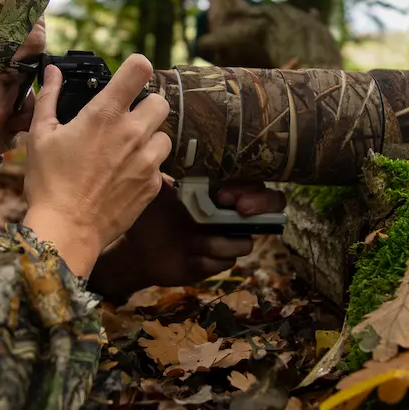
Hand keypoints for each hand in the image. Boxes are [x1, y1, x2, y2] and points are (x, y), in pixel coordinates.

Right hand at [23, 54, 170, 277]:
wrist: (67, 230)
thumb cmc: (49, 183)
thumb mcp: (40, 135)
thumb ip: (49, 97)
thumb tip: (52, 72)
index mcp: (105, 114)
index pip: (139, 69)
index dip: (136, 67)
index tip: (129, 75)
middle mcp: (132, 133)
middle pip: (161, 101)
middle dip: (146, 106)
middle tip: (127, 120)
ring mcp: (147, 160)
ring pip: (165, 135)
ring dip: (150, 139)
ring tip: (127, 151)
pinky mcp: (154, 185)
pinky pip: (160, 166)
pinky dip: (147, 167)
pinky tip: (124, 176)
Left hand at [88, 180, 286, 303]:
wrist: (138, 248)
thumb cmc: (153, 212)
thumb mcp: (160, 187)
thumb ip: (173, 169)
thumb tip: (174, 146)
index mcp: (223, 190)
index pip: (256, 183)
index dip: (251, 188)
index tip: (223, 194)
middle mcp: (232, 214)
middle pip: (271, 208)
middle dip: (260, 206)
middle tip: (240, 209)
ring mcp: (227, 239)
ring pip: (246, 242)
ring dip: (221, 242)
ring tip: (194, 242)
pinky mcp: (218, 262)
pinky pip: (227, 263)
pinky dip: (208, 261)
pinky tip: (190, 257)